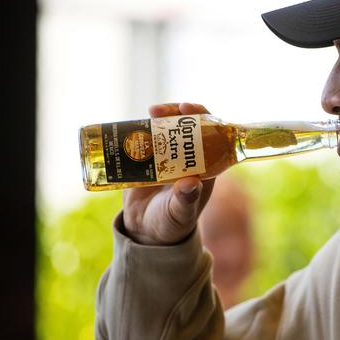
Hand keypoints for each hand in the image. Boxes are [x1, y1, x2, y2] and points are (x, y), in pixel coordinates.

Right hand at [122, 103, 214, 244]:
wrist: (146, 231)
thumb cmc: (172, 223)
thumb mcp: (181, 213)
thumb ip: (187, 200)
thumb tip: (192, 183)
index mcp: (205, 166)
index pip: (210, 134)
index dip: (202, 117)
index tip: (187, 108)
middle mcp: (188, 157)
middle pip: (185, 125)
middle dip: (174, 112)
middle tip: (158, 111)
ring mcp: (167, 155)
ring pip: (165, 128)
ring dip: (157, 117)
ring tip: (148, 114)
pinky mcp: (146, 158)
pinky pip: (144, 138)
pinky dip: (137, 129)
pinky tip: (129, 126)